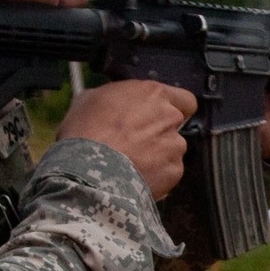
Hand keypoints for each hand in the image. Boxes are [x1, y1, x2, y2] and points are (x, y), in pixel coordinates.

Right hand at [58, 79, 196, 198]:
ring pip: (172, 149)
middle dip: (160, 133)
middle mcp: (170, 117)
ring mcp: (175, 145)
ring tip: (132, 164)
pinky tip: (136, 176)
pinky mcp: (174, 171)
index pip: (183, 98)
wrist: (88, 170)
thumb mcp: (89, 99)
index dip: (173, 108)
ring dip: (158, 155)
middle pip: (176, 125)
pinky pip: (168, 172)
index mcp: (152, 94)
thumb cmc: (86, 132)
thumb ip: (112, 98)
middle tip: (137, 143)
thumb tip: (109, 103)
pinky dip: (157, 175)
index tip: (159, 116)